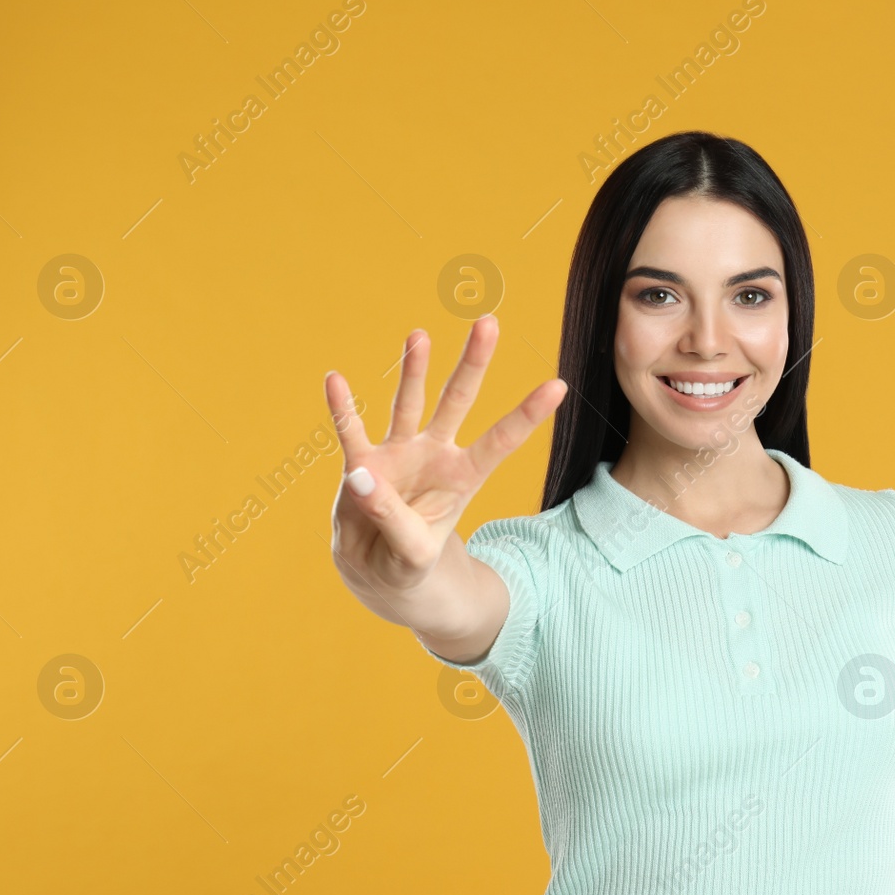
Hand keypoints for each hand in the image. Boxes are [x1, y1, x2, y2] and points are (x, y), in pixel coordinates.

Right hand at [325, 314, 566, 601]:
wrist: (380, 572)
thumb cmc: (409, 564)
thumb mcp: (410, 555)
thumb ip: (390, 518)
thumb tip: (360, 475)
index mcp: (462, 480)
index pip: (500, 442)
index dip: (526, 415)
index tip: (559, 385)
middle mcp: (434, 456)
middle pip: (456, 401)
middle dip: (473, 363)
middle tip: (488, 322)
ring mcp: (399, 455)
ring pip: (408, 403)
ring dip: (413, 369)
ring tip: (420, 335)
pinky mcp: (363, 464)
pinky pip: (351, 431)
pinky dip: (342, 408)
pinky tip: (335, 380)